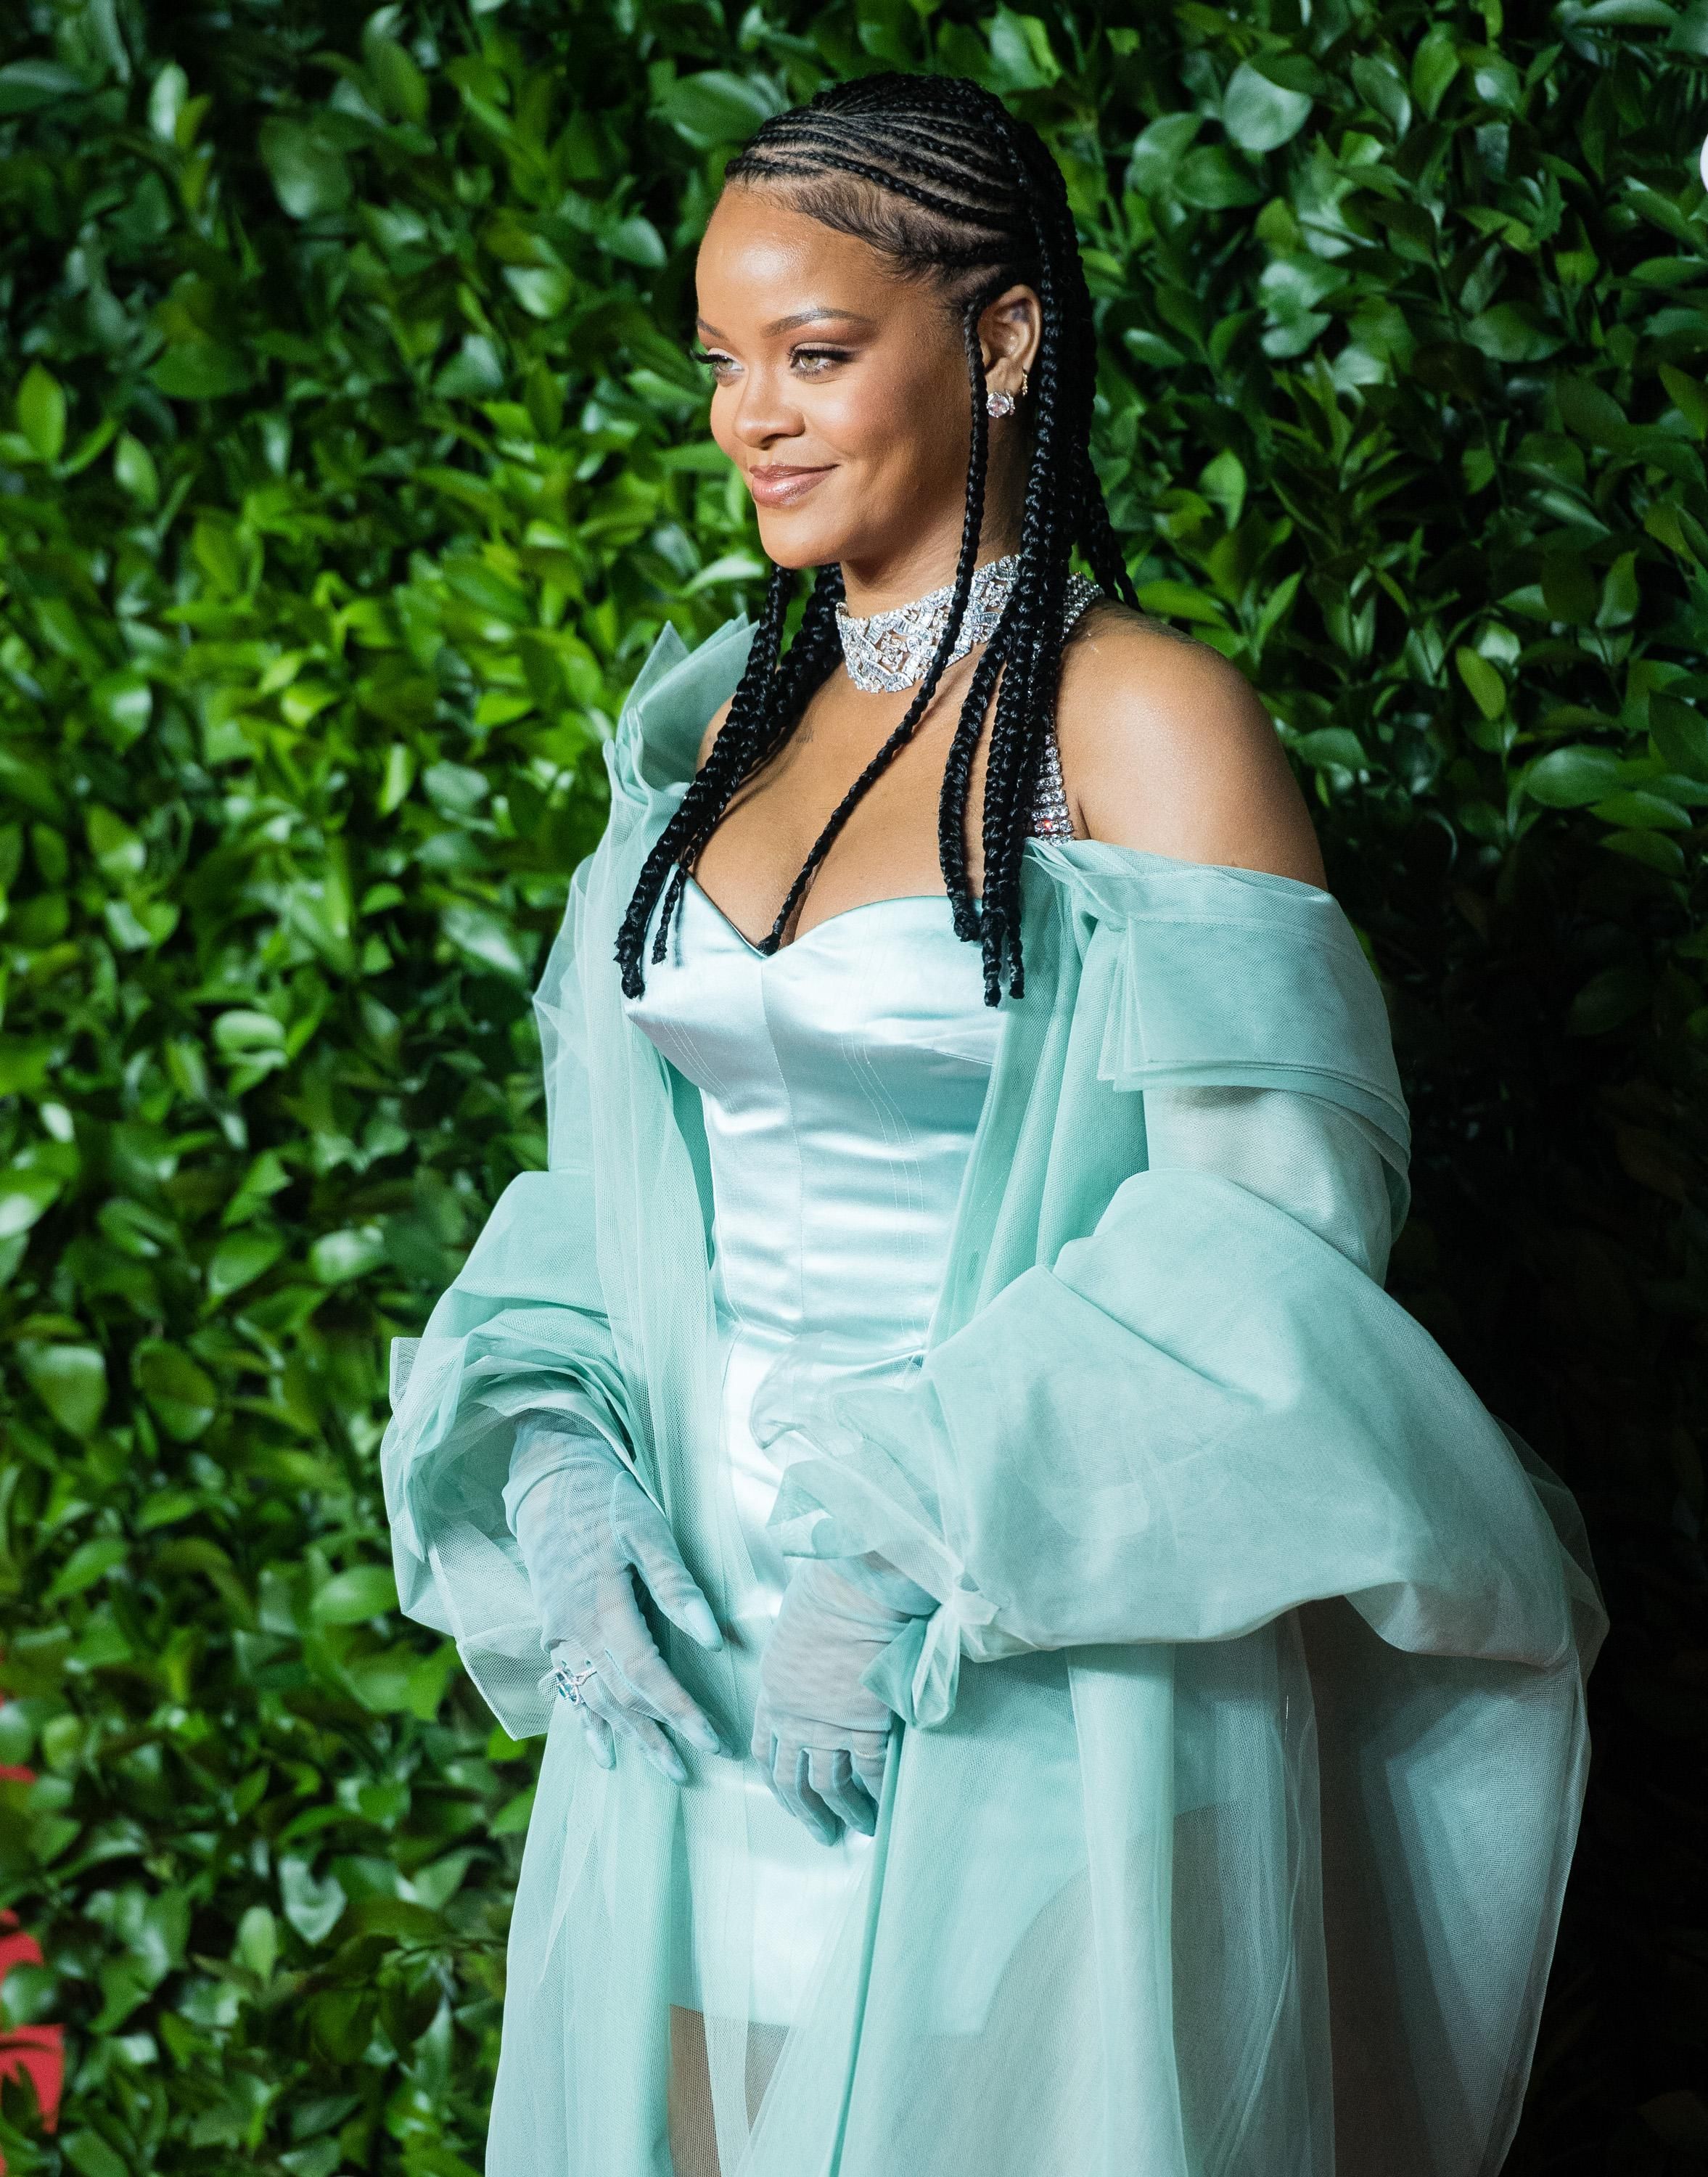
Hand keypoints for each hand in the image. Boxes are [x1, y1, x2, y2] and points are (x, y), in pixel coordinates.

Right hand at [508, 1422, 723, 1783]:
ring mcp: (558, 1634)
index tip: (713, 1739)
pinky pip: (568, 1688)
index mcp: (601, 1605)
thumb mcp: (647, 1530)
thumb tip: (713, 1637)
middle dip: (657, 1734)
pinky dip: (585, 1723)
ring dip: (628, 1736)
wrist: (549, 1481)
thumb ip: (676, 1585)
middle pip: (619, 1696)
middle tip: (692, 1771)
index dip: (679, 1710)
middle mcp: (574, 1630)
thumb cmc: (607, 1501)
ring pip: (593, 1699)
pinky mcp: (552, 1632)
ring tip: (662, 1768)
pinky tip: (603, 1753)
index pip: (645, 1674)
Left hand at [751, 1554, 932, 1844]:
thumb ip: (799, 1663)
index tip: (788, 1801)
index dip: (776, 1782)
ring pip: (833, 1785)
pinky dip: (881, 1793)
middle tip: (822, 1834)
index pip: (765, 1751)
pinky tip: (889, 1805)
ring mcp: (830, 1727)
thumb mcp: (793, 1632)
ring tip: (862, 1828)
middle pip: (793, 1781)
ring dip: (847, 1812)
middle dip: (807, 1812)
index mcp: (772, 1694)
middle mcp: (795, 1719)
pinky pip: (873, 1772)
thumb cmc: (826, 1592)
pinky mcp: (867, 1726)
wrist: (855, 1589)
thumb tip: (814, 1669)